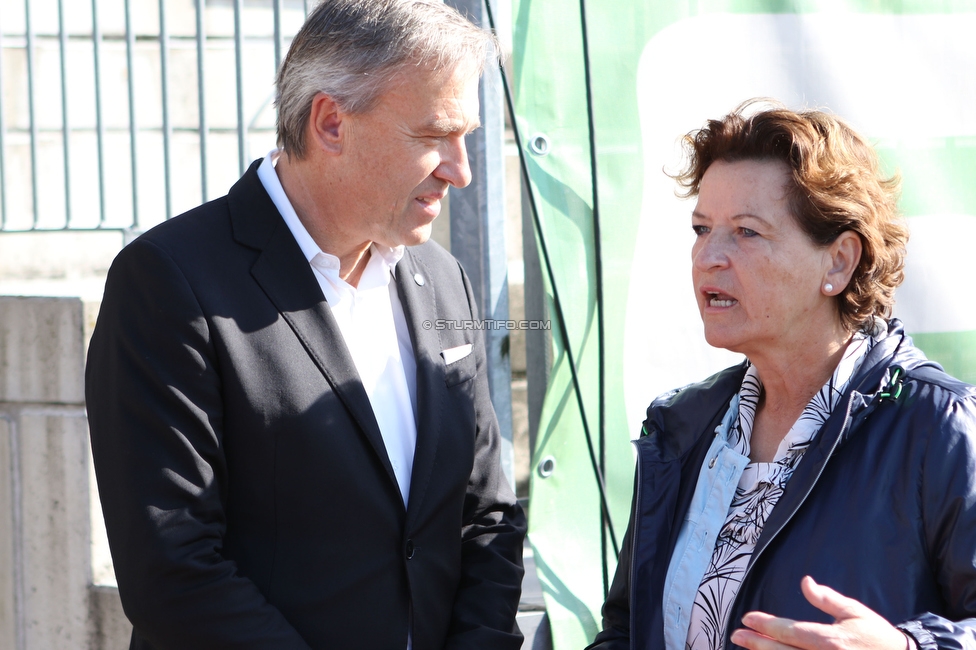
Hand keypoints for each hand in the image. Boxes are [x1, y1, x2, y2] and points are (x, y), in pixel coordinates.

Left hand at [729, 576, 908, 649]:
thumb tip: (805, 581)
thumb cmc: (877, 636)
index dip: (766, 624)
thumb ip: (827, 599)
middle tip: (736, 635)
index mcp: (830, 641)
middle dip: (756, 643)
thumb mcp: (854, 613)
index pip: (790, 631)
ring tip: (748, 647)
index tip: (747, 618)